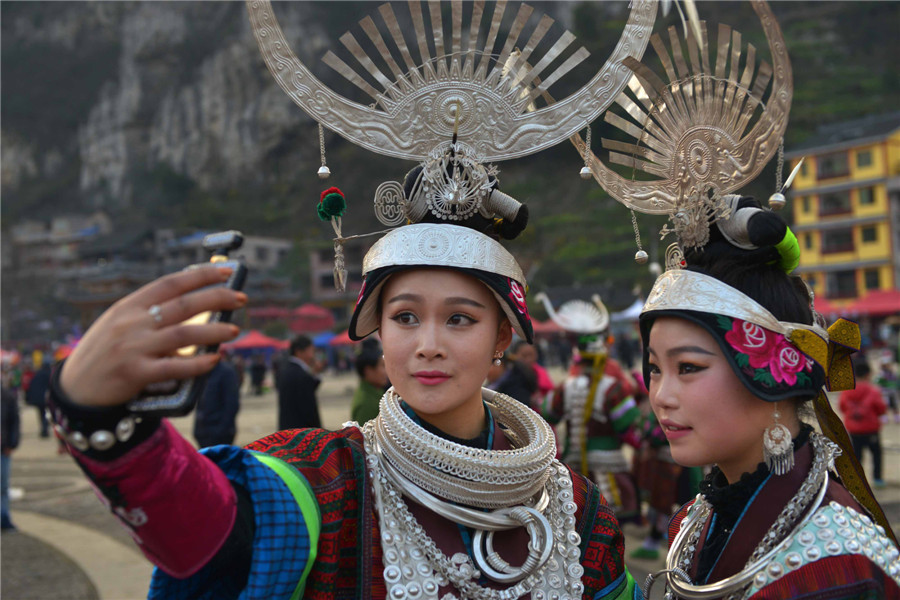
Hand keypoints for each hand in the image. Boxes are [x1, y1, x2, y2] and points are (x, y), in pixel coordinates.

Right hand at [60, 266, 245, 406]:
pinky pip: (175, 366)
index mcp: (129, 305)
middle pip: (184, 305)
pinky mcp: (136, 373)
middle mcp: (132, 323)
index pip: (171, 283)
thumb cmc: (105, 353)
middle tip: (241, 298)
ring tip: (234, 330)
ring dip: (214, 331)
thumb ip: (150, 313)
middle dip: (217, 298)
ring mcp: (134, 348)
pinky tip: (215, 359)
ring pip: (184, 334)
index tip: (227, 272)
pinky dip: (198, 363)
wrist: (76, 388)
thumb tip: (198, 307)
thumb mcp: (120, 323)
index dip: (201, 275)